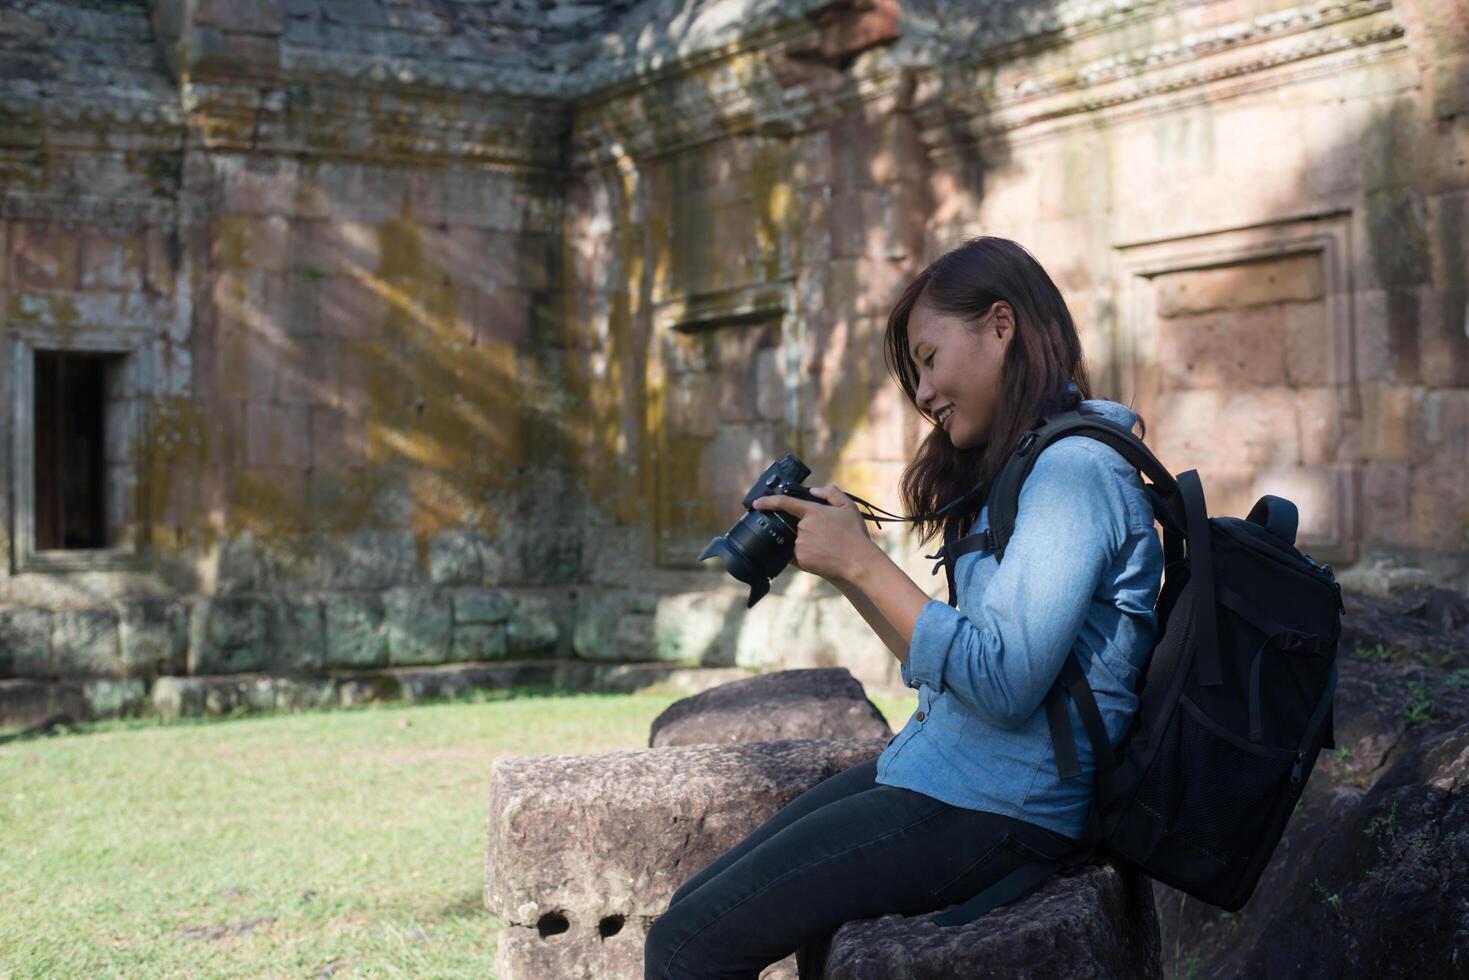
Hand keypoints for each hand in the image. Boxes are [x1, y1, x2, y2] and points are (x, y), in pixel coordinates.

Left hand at [751, 484, 875, 583]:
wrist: (858, 562)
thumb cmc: (855, 534)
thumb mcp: (848, 506)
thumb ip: (830, 492)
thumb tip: (812, 491)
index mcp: (812, 512)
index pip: (784, 503)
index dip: (767, 501)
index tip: (756, 503)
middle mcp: (803, 527)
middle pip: (794, 526)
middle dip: (804, 529)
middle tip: (824, 536)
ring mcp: (800, 544)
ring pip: (795, 541)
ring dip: (806, 542)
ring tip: (826, 547)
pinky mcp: (800, 560)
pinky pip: (796, 555)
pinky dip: (805, 555)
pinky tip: (820, 556)